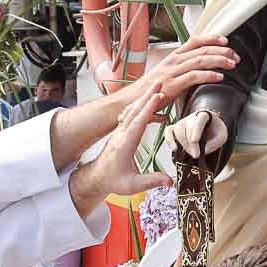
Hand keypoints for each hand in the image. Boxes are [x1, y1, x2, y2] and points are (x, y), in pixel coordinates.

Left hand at [69, 85, 171, 215]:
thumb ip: (151, 181)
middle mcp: (122, 133)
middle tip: (159, 81)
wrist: (97, 176)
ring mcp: (121, 130)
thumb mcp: (132, 185)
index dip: (149, 108)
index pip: (138, 122)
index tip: (158, 96)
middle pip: (136, 110)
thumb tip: (170, 181)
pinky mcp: (122, 130)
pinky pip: (132, 113)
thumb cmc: (113, 180)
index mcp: (125, 144)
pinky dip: (141, 104)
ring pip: (134, 109)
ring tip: (156, 85)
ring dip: (145, 97)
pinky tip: (148, 99)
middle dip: (148, 95)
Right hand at [119, 34, 238, 109]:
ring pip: (200, 60)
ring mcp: (172, 72)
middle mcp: (173, 61)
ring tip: (232, 64)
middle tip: (235, 56)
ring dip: (219, 61)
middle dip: (221, 51)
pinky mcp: (172, 85)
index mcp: (173, 57)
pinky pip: (193, 76)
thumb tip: (199, 68)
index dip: (211, 38)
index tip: (225, 41)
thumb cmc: (150, 90)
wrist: (131, 101)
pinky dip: (208, 75)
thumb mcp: (167, 74)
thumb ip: (183, 70)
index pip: (194, 41)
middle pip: (201, 49)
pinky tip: (219, 77)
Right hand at [164, 109, 228, 159]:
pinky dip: (169, 140)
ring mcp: (183, 121)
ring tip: (191, 152)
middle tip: (196, 154)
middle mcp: (192, 117)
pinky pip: (168, 131)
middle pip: (186, 127)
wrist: (212, 127)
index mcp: (205, 115)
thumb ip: (215, 143)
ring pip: (178, 130)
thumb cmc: (216, 131)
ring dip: (183, 143)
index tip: (195, 142)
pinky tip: (174, 148)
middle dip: (190, 143)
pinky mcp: (176, 127)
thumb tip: (203, 151)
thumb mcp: (222, 136)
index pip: (198, 121)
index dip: (195, 131)